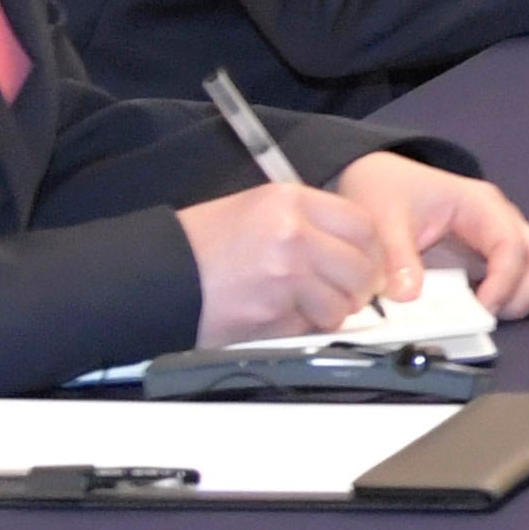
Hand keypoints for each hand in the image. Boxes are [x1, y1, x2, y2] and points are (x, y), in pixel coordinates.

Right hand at [180, 173, 431, 347]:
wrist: (156, 274)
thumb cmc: (204, 244)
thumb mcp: (258, 210)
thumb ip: (309, 222)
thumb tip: (359, 248)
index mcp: (290, 201)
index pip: (364, 224)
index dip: (372, 249)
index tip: (369, 262)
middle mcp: (293, 234)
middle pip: (362, 266)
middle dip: (361, 286)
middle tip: (348, 292)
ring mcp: (283, 276)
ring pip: (341, 304)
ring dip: (331, 312)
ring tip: (307, 305)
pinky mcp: (270, 314)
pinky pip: (310, 327)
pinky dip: (302, 328)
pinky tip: (280, 316)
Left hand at [359, 157, 528, 322]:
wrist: (386, 180)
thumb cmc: (390, 193)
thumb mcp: (383, 220)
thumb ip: (397, 258)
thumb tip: (410, 298)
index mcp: (481, 205)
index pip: (513, 246)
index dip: (504, 283)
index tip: (481, 310)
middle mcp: (505, 219)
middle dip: (524, 296)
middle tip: (486, 316)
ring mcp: (508, 235)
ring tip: (493, 313)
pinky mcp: (502, 253)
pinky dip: (523, 295)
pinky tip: (490, 306)